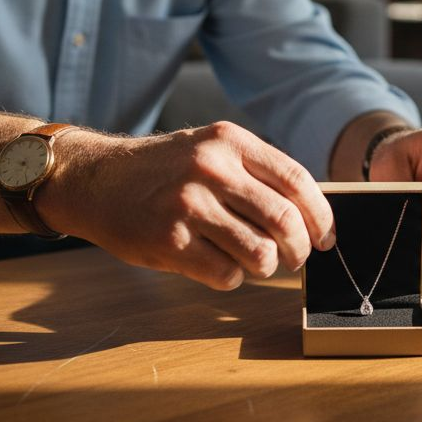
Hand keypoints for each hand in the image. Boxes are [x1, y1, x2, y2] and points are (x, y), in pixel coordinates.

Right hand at [41, 122, 334, 289]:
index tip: (326, 238)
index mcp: (229, 142)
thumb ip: (254, 174)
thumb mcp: (209, 151)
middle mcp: (211, 169)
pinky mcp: (170, 241)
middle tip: (293, 259)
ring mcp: (189, 206)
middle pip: (285, 222)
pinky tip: (214, 265)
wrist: (95, 179)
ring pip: (260, 254)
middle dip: (298, 250)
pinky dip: (231, 279)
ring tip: (249, 261)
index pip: (297, 182)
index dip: (320, 217)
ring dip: (263, 267)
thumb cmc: (162, 171)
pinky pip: (226, 275)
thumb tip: (311, 215)